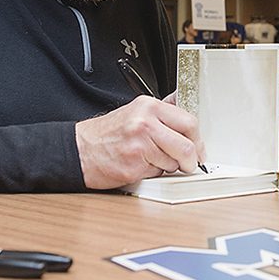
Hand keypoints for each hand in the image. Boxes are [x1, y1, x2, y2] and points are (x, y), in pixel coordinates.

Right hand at [75, 96, 205, 189]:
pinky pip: (158, 173)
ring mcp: (140, 144)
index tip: (199, 148)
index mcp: (148, 106)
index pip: (189, 121)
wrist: (79, 150)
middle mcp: (145, 122)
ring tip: (151, 159)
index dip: (198, 139)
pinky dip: (154, 173)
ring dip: (169, 166)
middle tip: (190, 163)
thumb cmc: (107, 134)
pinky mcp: (134, 165)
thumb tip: (186, 113)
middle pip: (187, 144)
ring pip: (174, 161)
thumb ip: (162, 114)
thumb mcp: (136, 113)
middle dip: (192, 158)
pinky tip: (140, 165)